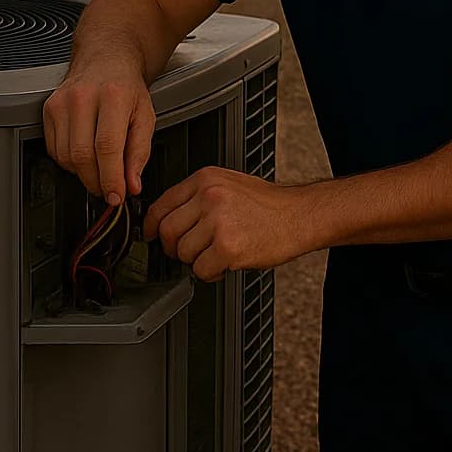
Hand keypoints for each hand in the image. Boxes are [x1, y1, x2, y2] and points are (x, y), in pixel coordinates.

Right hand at [42, 64, 154, 205]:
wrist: (106, 60)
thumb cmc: (127, 88)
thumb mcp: (146, 116)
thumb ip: (140, 152)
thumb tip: (132, 185)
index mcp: (113, 96)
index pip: (107, 147)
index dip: (111, 178)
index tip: (117, 195)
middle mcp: (83, 97)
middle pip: (82, 155)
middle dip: (97, 181)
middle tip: (109, 189)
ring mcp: (61, 102)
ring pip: (65, 156)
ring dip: (83, 173)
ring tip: (99, 171)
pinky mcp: (48, 109)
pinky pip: (54, 149)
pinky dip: (69, 162)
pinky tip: (84, 155)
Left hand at [142, 167, 312, 281]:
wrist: (301, 215)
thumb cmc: (269, 204)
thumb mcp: (229, 184)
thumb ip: (198, 196)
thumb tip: (166, 218)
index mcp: (206, 179)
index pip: (161, 205)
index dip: (151, 226)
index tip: (150, 236)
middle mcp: (209, 196)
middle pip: (167, 231)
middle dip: (175, 247)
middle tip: (192, 251)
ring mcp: (218, 221)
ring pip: (183, 253)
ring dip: (197, 260)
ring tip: (218, 253)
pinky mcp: (228, 247)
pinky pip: (201, 270)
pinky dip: (212, 272)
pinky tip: (227, 262)